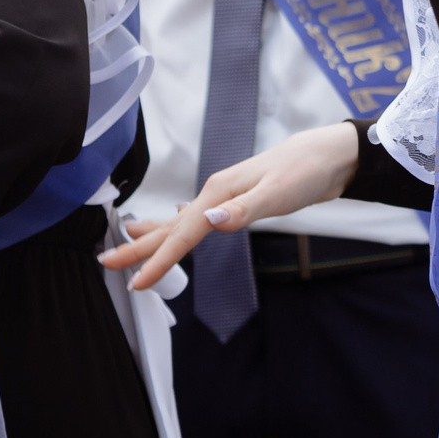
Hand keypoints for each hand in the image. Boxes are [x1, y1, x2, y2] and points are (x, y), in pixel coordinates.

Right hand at [99, 123, 362, 288]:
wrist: (332, 155)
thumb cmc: (306, 170)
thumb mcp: (278, 192)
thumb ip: (244, 209)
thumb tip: (209, 221)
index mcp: (220, 193)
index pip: (183, 233)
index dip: (159, 259)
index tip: (136, 282)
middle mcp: (217, 194)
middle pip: (172, 227)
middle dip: (139, 247)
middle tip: (106, 263)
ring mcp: (227, 196)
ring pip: (182, 220)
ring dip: (156, 234)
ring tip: (127, 242)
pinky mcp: (239, 200)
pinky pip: (199, 216)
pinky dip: (182, 224)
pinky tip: (177, 223)